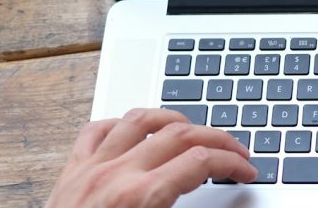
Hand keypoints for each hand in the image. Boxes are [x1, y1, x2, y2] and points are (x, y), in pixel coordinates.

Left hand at [47, 108, 256, 207]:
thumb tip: (217, 207)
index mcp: (142, 198)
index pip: (201, 162)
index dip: (232, 163)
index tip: (246, 171)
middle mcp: (118, 175)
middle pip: (180, 133)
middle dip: (216, 139)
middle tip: (235, 152)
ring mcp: (92, 168)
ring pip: (140, 119)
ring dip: (173, 119)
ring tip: (192, 129)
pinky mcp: (71, 171)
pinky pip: (96, 131)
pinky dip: (120, 124)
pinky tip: (134, 131)